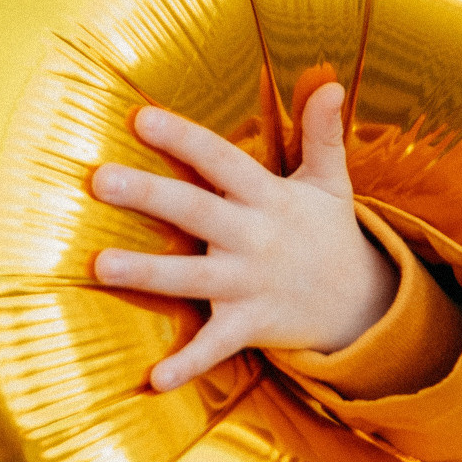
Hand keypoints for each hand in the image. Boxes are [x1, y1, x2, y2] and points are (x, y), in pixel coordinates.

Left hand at [91, 84, 395, 392]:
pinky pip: (215, 347)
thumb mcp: (330, 182)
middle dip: (149, 195)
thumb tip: (330, 81)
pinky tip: (154, 380)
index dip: (182, 137)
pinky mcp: (250, 325)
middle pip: (196, 211)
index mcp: (267, 197)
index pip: (220, 160)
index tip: (138, 117)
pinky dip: (188, 365)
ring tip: (98, 267)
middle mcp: (254, 237)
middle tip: (99, 179)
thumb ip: (321, 134)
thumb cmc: (328, 232)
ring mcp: (250, 284)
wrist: (363, 304)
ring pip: (192, 278)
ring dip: (147, 273)